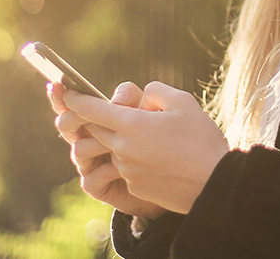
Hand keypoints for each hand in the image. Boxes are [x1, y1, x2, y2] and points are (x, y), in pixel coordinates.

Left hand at [64, 81, 230, 213]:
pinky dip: (134, 160)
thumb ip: (155, 91)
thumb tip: (141, 97)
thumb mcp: (184, 103)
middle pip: (94, 130)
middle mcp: (122, 148)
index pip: (90, 109)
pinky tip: (160, 159)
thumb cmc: (202, 140)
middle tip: (108, 112)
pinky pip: (126, 168)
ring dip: (120, 140)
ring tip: (149, 137)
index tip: (66, 93)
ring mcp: (126, 170)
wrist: (213, 184)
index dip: (75, 99)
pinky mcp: (134, 186)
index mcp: (131, 124)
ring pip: (112, 149)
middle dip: (96, 120)